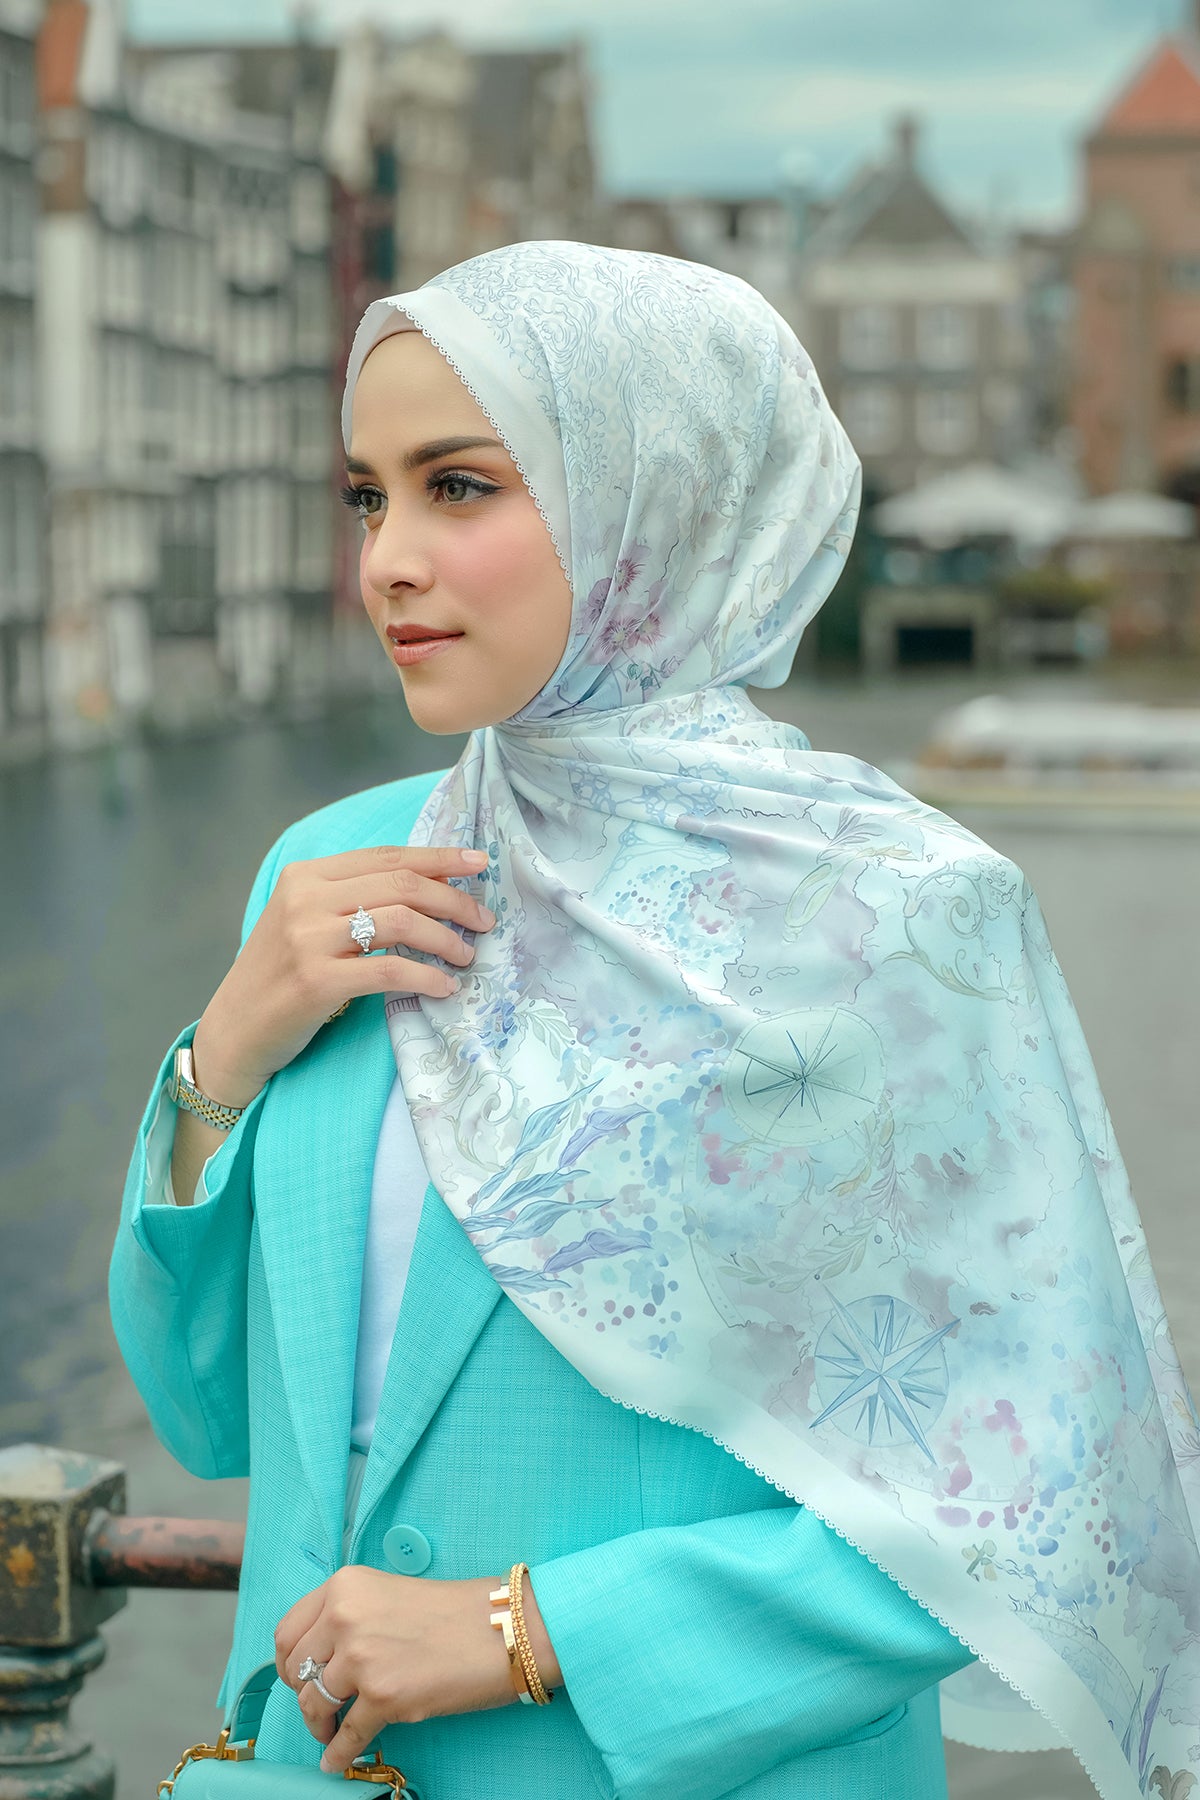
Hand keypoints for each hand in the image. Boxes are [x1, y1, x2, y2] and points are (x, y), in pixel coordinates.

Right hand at [191, 845, 494, 1106]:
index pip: (385, 856)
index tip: (478, 864)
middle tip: (484, 921)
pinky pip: (389, 971)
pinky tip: (444, 987)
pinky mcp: (315, 982)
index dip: (438, 858)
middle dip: (453, 901)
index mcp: (305, 876)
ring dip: (445, 939)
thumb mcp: (307, 922)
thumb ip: (353, 899)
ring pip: (400, 922)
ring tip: (466, 956)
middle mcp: (304, 899)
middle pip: (401, 885)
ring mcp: (307, 939)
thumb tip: (432, 888)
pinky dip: (425, 977)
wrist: (233, 1031)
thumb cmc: (280, 977)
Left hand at [274, 1566, 561, 1769]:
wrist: (501, 1628)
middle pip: (295, 1671)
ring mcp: (362, 1658)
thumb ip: (349, 1616)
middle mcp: (345, 1617)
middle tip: (318, 1706)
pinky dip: (339, 1753)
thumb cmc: (451, 1611)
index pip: (288, 1631)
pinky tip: (338, 1759)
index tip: (299, 1676)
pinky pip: (345, 1736)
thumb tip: (319, 1657)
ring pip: (314, 1704)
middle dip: (302, 1694)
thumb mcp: (386, 1594)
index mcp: (344, 1586)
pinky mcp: (383, 1696)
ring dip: (320, 1726)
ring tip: (331, 1733)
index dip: (289, 1662)